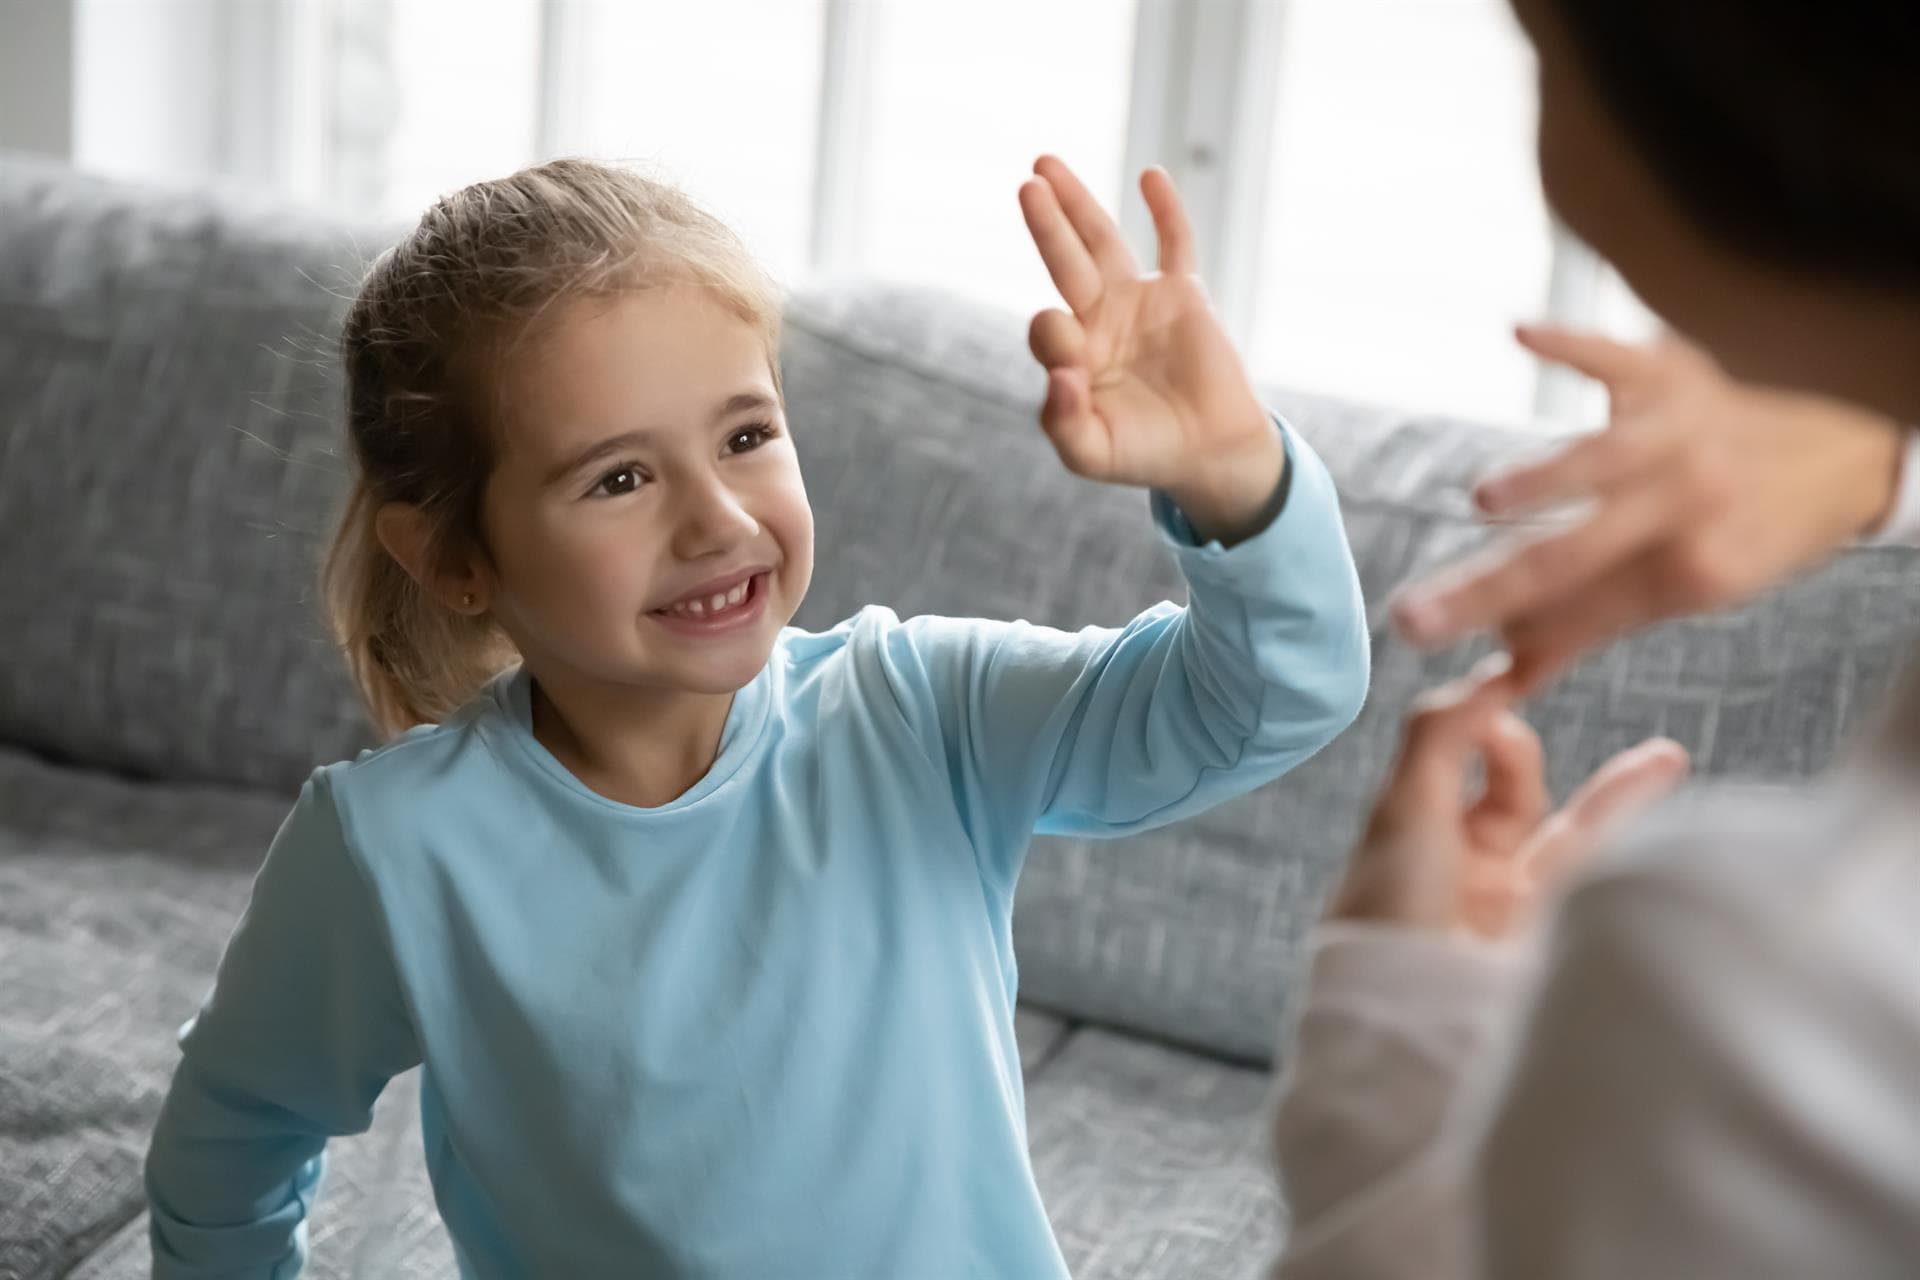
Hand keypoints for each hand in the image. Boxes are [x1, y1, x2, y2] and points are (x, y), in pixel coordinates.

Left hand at [1019, 155, 1281, 544]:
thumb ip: (1062, 422)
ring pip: (1104, 241)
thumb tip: (1060, 373)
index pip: (1047, 327)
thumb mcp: (1090, 453)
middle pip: (1065, 261)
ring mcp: (1140, 302)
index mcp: (1071, 354)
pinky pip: (1175, 243)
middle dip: (1046, 226)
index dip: (1054, 338)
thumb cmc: (1145, 454)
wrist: (1208, 452)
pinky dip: (1165, 210)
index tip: (1071, 370)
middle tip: (1027, 186)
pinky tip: (1150, 177)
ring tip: (1045, 164)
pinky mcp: (1184, 294)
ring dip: (1078, 204)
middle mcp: (1099, 320)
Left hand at [1332, 659, 1689, 939]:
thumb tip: (1486, 674)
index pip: (1470, 776)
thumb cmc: (1391, 908)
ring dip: (1621, 804)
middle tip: (1650, 749)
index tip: (1521, 686)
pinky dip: (1624, 850)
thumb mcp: (1404, 806)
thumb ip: (1442, 732)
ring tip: (1670, 760)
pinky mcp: (1549, 951)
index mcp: (1419, 842)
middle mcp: (1467, 880)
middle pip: (1528, 810)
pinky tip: (1661, 824)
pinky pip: (1591, 886)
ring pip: (1574, 846)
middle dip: (1574, 774)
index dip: (1494, 734)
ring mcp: (1512, 919)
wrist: (1409, 1014)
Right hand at [1392, 326, 1905, 691]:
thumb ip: (1590, 626)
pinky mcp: (1673, 373)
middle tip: (1413, 616)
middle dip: (1484, 590)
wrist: (1841, 456)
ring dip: (1543, 480)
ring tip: (1486, 503)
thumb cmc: (1747, 532)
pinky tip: (1517, 332)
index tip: (1424, 638)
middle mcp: (1689, 505)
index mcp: (1693, 572)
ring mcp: (1681, 434)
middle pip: (1568, 557)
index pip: (1576, 608)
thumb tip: (1503, 673)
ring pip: (1603, 461)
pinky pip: (1617, 357)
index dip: (1502, 627)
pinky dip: (1570, 343)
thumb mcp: (1686, 592)